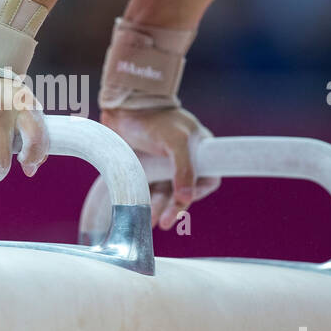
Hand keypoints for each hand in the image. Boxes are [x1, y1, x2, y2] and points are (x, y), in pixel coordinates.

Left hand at [100, 106, 219, 229]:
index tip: (184, 201)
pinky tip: (140, 212)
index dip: (198, 193)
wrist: (122, 108)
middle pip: (184, 192)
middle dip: (174, 208)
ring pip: (165, 195)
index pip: (208, 179)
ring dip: (159, 209)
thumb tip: (187, 199)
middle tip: (165, 222)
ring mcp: (163, 166)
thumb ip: (184, 169)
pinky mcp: (145, 170)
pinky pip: (148, 191)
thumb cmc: (153, 120)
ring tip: (150, 220)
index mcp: (200, 150)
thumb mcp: (175, 141)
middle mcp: (184, 161)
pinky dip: (145, 202)